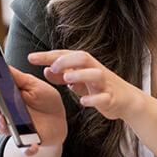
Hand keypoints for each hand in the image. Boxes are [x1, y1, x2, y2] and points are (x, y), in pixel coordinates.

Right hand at [0, 66, 67, 155]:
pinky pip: (26, 149)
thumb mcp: (33, 85)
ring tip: (6, 120)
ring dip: (5, 127)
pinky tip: (32, 146)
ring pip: (6, 131)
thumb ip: (18, 78)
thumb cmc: (44, 99)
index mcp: (8, 101)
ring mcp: (17, 131)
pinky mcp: (29, 143)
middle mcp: (8, 117)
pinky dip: (28, 149)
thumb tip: (1, 65)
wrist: (58, 119)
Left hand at [29, 50, 145, 120]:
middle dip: (67, 60)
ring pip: (96, 74)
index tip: (31, 57)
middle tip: (51, 66)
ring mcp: (104, 84)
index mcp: (86, 65)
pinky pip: (104, 97)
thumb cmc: (99, 87)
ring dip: (81, 74)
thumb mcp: (79, 79)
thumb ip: (62, 75)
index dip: (48, 55)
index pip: (66, 55)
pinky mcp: (111, 98)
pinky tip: (83, 102)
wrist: (126, 100)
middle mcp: (95, 70)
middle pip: (83, 58)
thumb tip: (45, 70)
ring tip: (67, 78)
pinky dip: (94, 99)